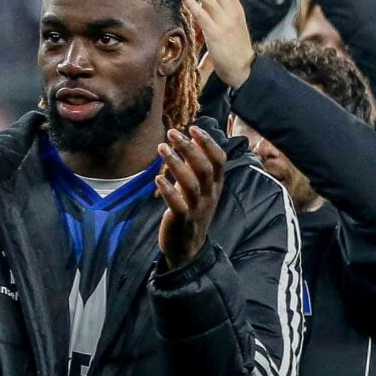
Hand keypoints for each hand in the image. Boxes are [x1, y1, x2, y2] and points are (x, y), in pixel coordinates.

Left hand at [155, 125, 228, 270]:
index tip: (194, 128)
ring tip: (162, 148)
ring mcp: (197, 208)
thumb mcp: (200, 190)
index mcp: (216, 186)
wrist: (188, 248)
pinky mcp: (182, 219)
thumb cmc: (192, 212)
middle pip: (204, 168)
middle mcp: (210, 195)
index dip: (208, 143)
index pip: (219, 160)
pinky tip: (157, 177)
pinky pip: (178, 204)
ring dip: (176, 163)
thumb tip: (184, 143)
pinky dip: (168, 190)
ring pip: (191, 183)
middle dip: (190, 148)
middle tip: (173, 132)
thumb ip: (195, 169)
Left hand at [184, 0, 254, 87]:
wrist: (243, 67)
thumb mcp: (233, 26)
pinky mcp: (216, 33)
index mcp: (238, 10)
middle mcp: (233, 13)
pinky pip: (202, 15)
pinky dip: (193, 4)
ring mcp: (225, 23)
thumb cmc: (235, 48)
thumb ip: (223, 12)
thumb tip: (205, 0)